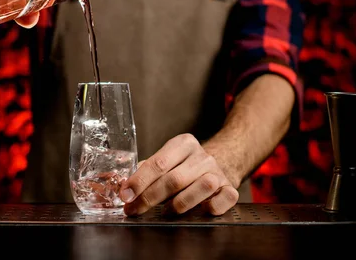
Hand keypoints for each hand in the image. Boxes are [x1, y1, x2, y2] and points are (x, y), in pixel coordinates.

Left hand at [119, 133, 238, 215]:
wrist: (222, 162)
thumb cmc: (185, 165)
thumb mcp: (166, 159)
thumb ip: (147, 170)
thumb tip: (124, 186)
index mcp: (183, 144)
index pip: (158, 163)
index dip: (139, 181)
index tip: (126, 195)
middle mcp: (202, 156)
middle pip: (174, 179)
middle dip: (149, 198)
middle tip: (134, 209)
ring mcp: (218, 172)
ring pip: (200, 189)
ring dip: (178, 204)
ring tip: (165, 211)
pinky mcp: (231, 189)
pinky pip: (220, 202)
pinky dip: (208, 209)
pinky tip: (197, 211)